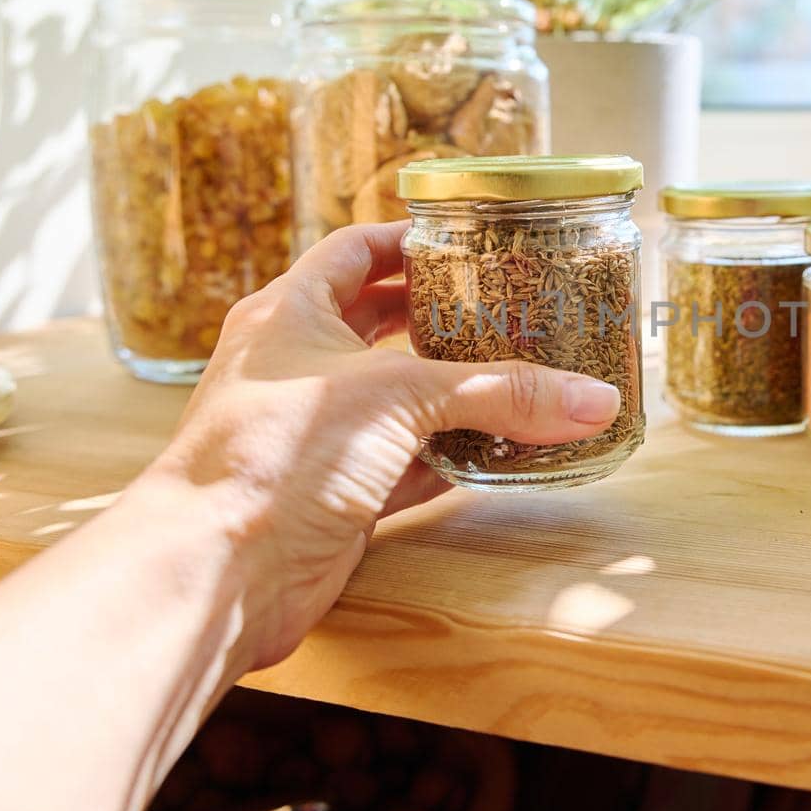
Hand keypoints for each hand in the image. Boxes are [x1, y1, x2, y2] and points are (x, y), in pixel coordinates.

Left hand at [130, 222, 621, 669]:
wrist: (215, 570)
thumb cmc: (276, 454)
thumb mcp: (399, 398)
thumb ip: (501, 393)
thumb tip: (595, 398)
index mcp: (291, 312)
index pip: (354, 252)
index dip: (408, 240)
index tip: (466, 241)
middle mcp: (296, 367)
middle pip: (378, 324)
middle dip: (441, 318)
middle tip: (506, 308)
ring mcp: (313, 435)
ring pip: (396, 401)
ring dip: (453, 395)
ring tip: (520, 378)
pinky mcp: (333, 496)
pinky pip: (404, 466)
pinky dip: (450, 460)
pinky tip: (499, 456)